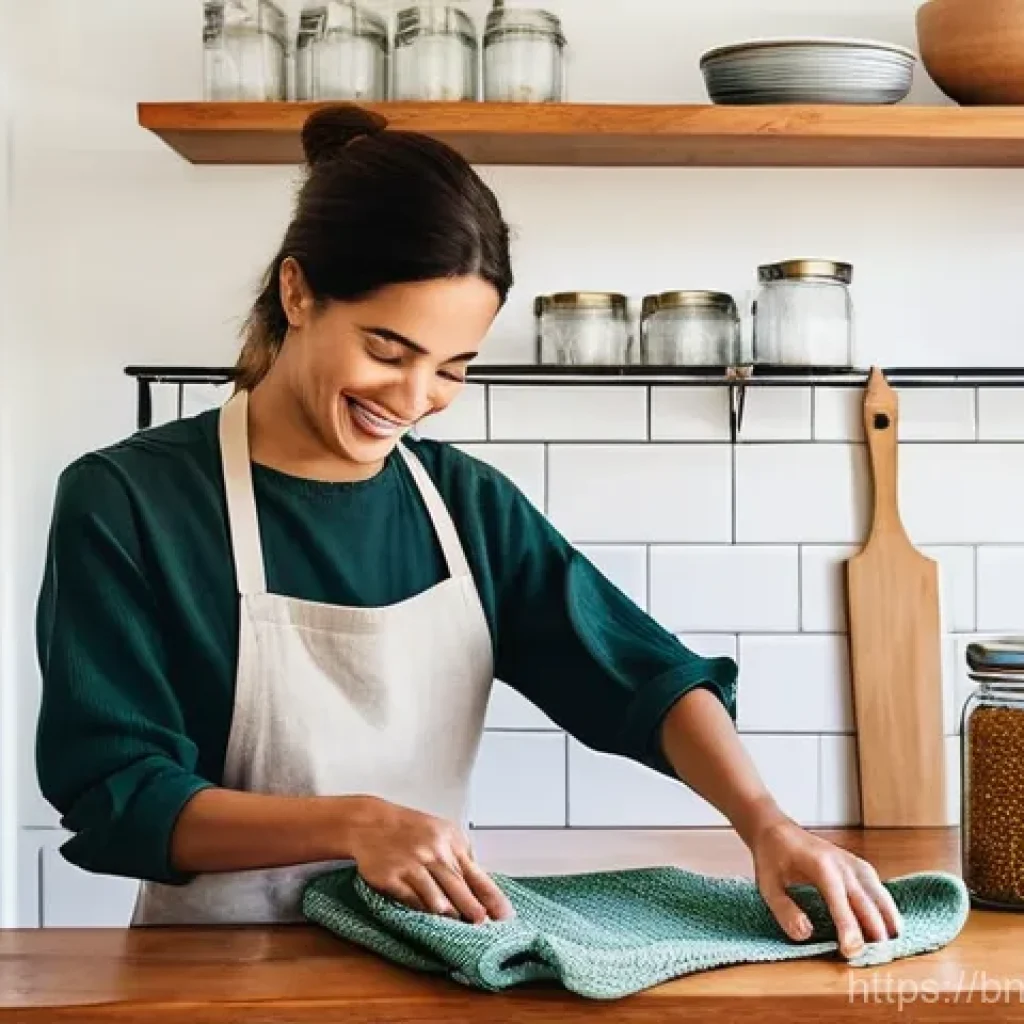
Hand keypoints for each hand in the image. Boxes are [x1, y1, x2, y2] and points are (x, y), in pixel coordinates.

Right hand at [344, 797, 514, 924]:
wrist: (370, 822)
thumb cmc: (410, 829)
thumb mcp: (441, 832)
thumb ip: (461, 857)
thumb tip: (482, 889)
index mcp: (450, 840)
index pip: (475, 873)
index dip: (491, 897)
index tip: (504, 915)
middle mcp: (432, 852)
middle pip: (458, 887)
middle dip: (473, 910)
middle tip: (483, 924)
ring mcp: (411, 865)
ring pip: (436, 898)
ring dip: (449, 914)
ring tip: (458, 925)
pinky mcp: (391, 878)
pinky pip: (412, 901)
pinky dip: (423, 912)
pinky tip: (431, 918)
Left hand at [748, 813, 903, 958]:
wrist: (777, 830)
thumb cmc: (772, 859)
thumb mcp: (767, 885)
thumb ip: (784, 910)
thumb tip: (806, 935)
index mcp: (820, 866)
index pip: (840, 901)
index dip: (848, 929)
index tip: (851, 953)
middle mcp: (843, 864)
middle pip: (866, 903)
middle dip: (872, 934)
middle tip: (872, 961)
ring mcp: (854, 864)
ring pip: (880, 897)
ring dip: (886, 923)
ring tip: (889, 950)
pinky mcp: (860, 867)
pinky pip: (879, 891)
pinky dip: (887, 910)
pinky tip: (890, 929)